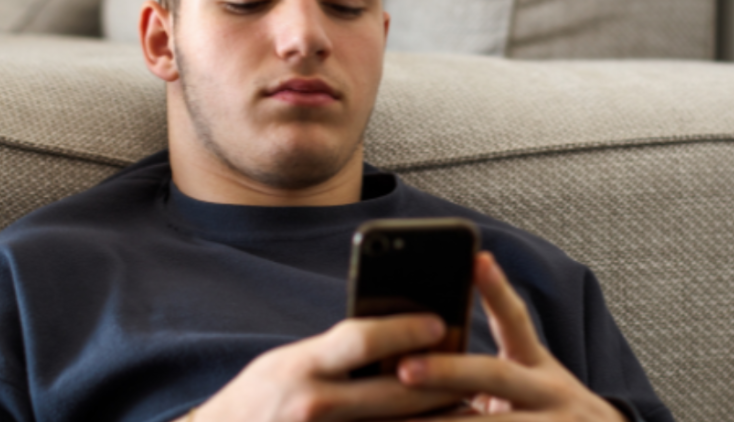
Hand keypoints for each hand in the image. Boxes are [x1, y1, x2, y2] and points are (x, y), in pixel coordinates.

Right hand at [178, 314, 463, 421]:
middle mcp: (314, 405)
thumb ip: (337, 354)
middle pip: (394, 390)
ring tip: (468, 404)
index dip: (404, 328)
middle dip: (440, 379)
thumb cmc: (259, 398)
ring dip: (436, 417)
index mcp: (302, 367)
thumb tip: (395, 339)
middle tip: (474, 369)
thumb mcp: (289, 362)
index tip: (439, 321)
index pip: (361, 339)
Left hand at [396, 252, 627, 421]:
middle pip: (495, 375)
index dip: (497, 289)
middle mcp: (550, 394)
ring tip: (390, 421)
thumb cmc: (546, 418)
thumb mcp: (529, 387)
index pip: (516, 321)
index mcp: (539, 369)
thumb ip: (482, 375)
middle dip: (447, 372)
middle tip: (403, 369)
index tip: (478, 259)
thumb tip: (409, 357)